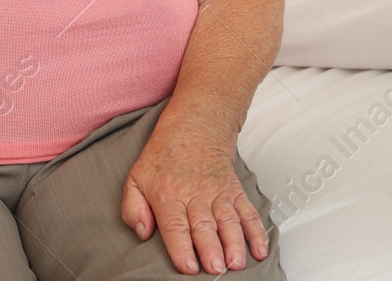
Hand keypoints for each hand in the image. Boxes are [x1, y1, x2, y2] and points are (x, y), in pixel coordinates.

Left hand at [121, 126, 269, 274]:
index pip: (176, 226)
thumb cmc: (165, 154)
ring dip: (234, 243)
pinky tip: (259, 248)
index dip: (182, 248)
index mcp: (169, 195)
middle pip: (204, 226)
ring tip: (236, 262)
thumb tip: (142, 232)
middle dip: (211, 249)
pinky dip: (256, 231)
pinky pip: (247, 211)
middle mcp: (195, 195)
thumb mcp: (136, 178)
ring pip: (228, 220)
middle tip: (215, 268)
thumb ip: (132, 208)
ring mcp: (218, 193)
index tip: (188, 266)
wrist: (195, 124)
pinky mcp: (234, 191)